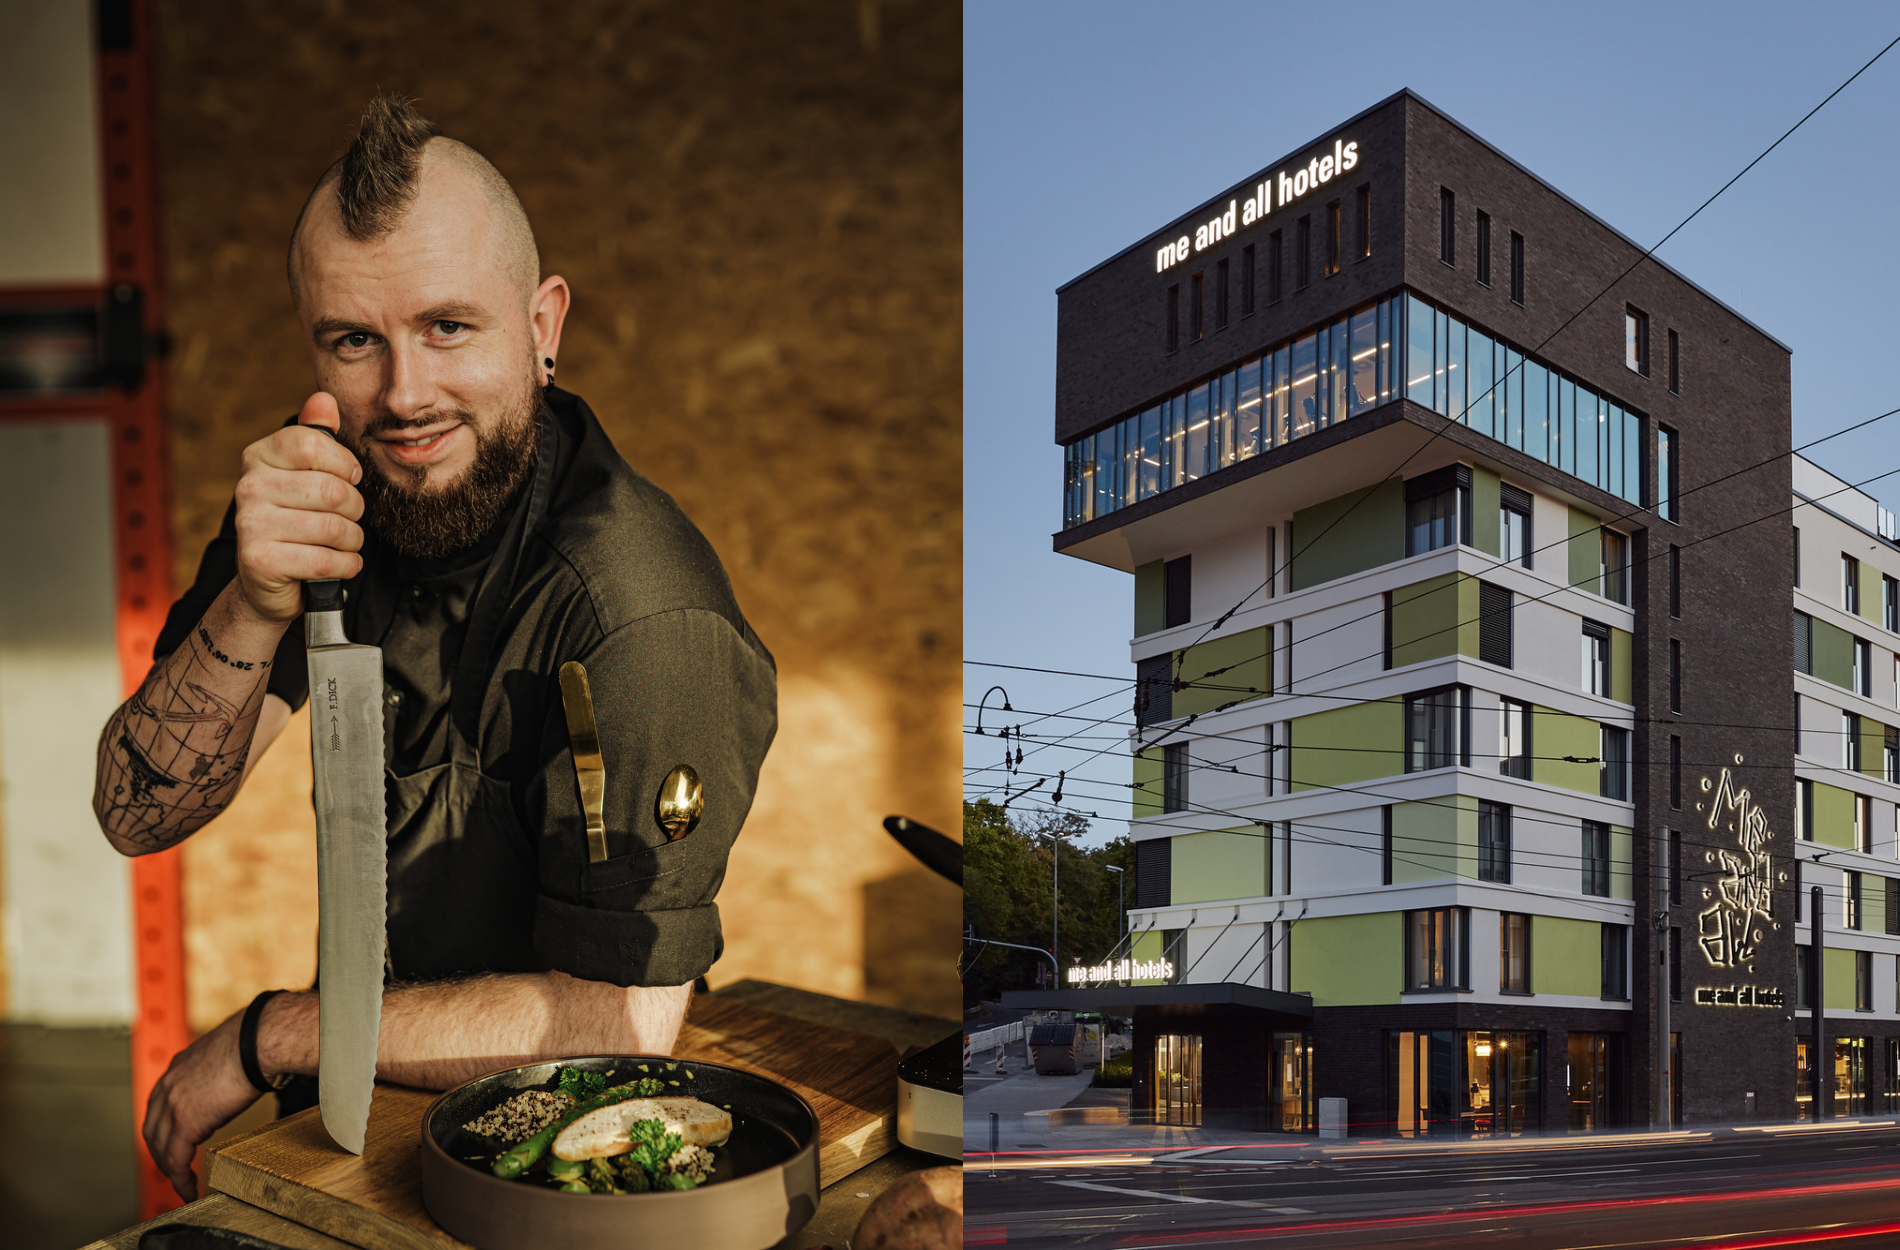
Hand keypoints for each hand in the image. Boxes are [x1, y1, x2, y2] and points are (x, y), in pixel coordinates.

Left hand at [142, 1008, 263, 1200]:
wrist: (256, 1041)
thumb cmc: (252, 1042)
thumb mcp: (223, 1054)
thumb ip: (217, 1071)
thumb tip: (234, 1079)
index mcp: (176, 1069)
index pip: (158, 1107)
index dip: (164, 1129)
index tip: (173, 1142)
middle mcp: (167, 1086)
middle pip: (153, 1131)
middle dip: (162, 1153)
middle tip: (176, 1168)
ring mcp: (173, 1106)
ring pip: (161, 1149)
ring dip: (171, 1170)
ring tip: (185, 1184)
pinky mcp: (186, 1124)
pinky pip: (177, 1161)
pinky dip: (181, 1180)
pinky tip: (190, 1190)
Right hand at [232, 391, 365, 623]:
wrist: (268, 581)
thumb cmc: (295, 521)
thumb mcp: (305, 474)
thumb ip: (317, 436)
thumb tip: (324, 398)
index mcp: (259, 457)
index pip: (314, 444)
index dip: (344, 464)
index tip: (349, 479)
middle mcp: (248, 487)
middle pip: (332, 490)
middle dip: (354, 510)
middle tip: (347, 518)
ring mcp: (250, 524)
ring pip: (334, 528)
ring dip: (352, 540)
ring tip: (342, 543)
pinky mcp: (261, 561)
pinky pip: (328, 560)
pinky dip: (346, 565)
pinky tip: (339, 563)